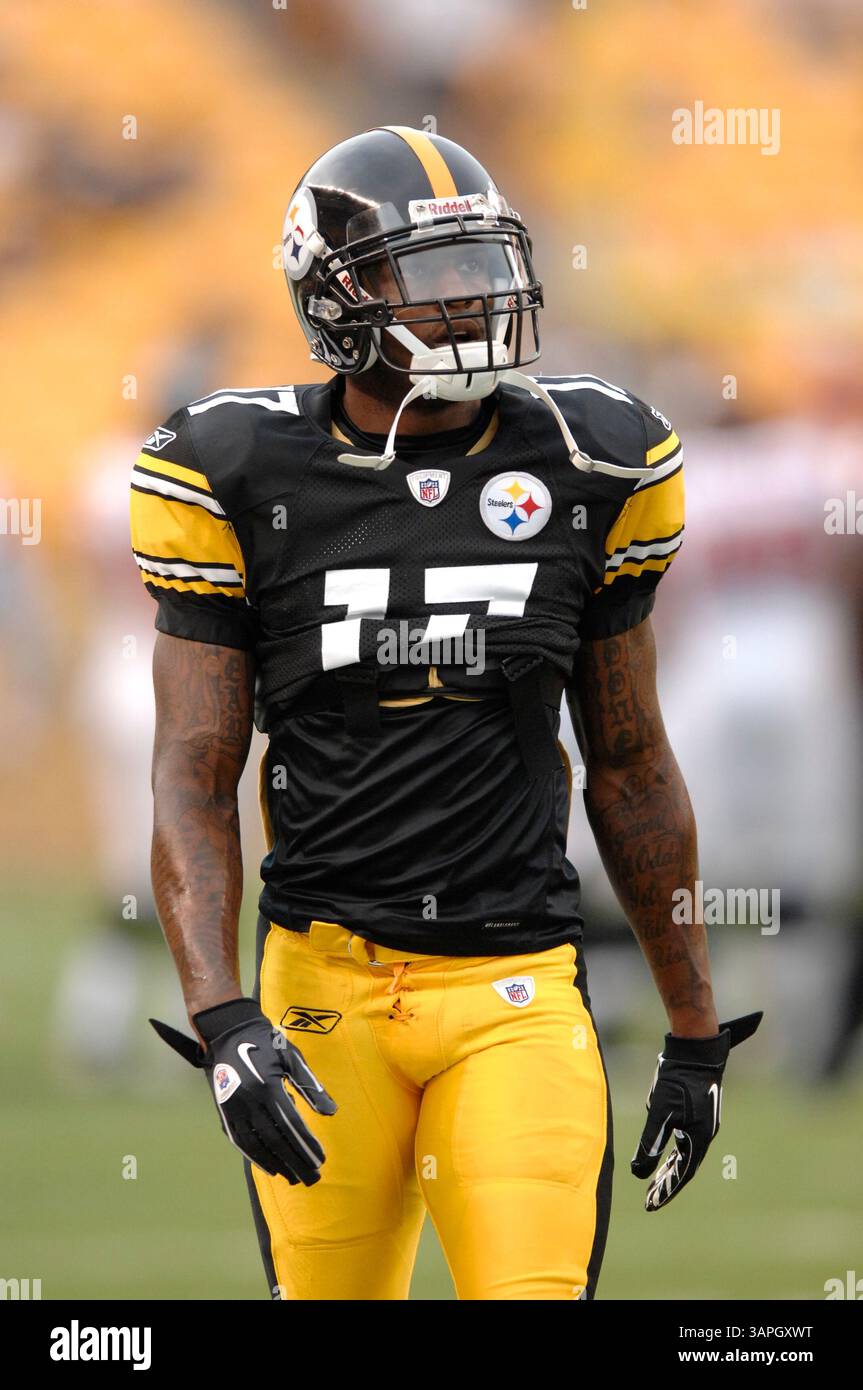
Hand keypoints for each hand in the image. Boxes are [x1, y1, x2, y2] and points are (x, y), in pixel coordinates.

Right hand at [150, 997, 336, 1184]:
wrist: (229, 1031)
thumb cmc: (266, 1042)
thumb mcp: (291, 1057)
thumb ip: (310, 1085)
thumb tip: (330, 1112)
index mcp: (268, 1088)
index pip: (292, 1126)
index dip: (306, 1145)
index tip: (320, 1160)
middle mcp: (250, 1102)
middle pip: (275, 1141)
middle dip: (295, 1161)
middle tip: (312, 1178)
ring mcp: (235, 1109)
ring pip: (257, 1144)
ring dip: (276, 1163)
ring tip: (294, 1177)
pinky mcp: (225, 1112)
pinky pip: (240, 1140)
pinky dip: (255, 1156)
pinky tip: (269, 1167)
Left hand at [631, 1011, 761, 1211]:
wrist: (695, 1051)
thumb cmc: (676, 1080)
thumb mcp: (659, 1113)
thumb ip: (650, 1143)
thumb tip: (638, 1171)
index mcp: (698, 1138)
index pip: (681, 1173)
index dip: (666, 1190)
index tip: (651, 1204)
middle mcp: (705, 1134)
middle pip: (684, 1166)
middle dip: (666, 1183)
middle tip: (650, 1198)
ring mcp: (703, 1123)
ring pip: (685, 1153)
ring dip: (670, 1167)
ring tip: (656, 1181)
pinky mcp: (699, 1112)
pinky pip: (686, 1139)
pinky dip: (674, 1150)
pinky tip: (664, 1152)